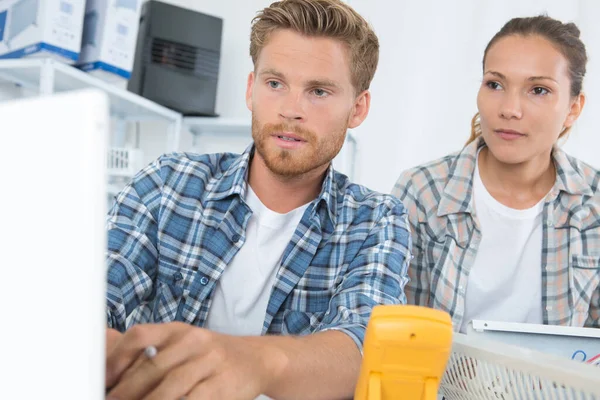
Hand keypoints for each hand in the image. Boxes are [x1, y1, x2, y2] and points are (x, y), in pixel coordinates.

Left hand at [105, 322, 286, 399]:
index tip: (101, 379)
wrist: (258, 358)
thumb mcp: (186, 344)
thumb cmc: (213, 356)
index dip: (116, 357)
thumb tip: (113, 372)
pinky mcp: (222, 384)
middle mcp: (193, 341)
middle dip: (126, 391)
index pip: (140, 335)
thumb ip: (155, 353)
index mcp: (178, 330)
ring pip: (169, 387)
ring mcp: (210, 362)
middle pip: (151, 366)